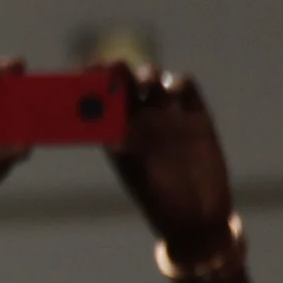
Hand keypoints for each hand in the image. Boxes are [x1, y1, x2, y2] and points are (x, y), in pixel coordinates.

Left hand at [106, 66, 239, 270]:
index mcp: (116, 133)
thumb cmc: (160, 201)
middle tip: (112, 66)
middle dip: (118, 72)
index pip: (98, 101)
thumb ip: (126, 152)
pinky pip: (185, 88)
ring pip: (153, 81)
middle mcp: (139, 121)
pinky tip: (175, 89)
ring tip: (145, 81)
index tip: (84, 73)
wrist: (198, 216)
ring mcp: (168, 117)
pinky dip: (179, 82)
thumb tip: (112, 136)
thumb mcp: (137, 176)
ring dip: (147, 74)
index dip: (91, 86)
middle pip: (125, 85)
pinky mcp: (196, 118)